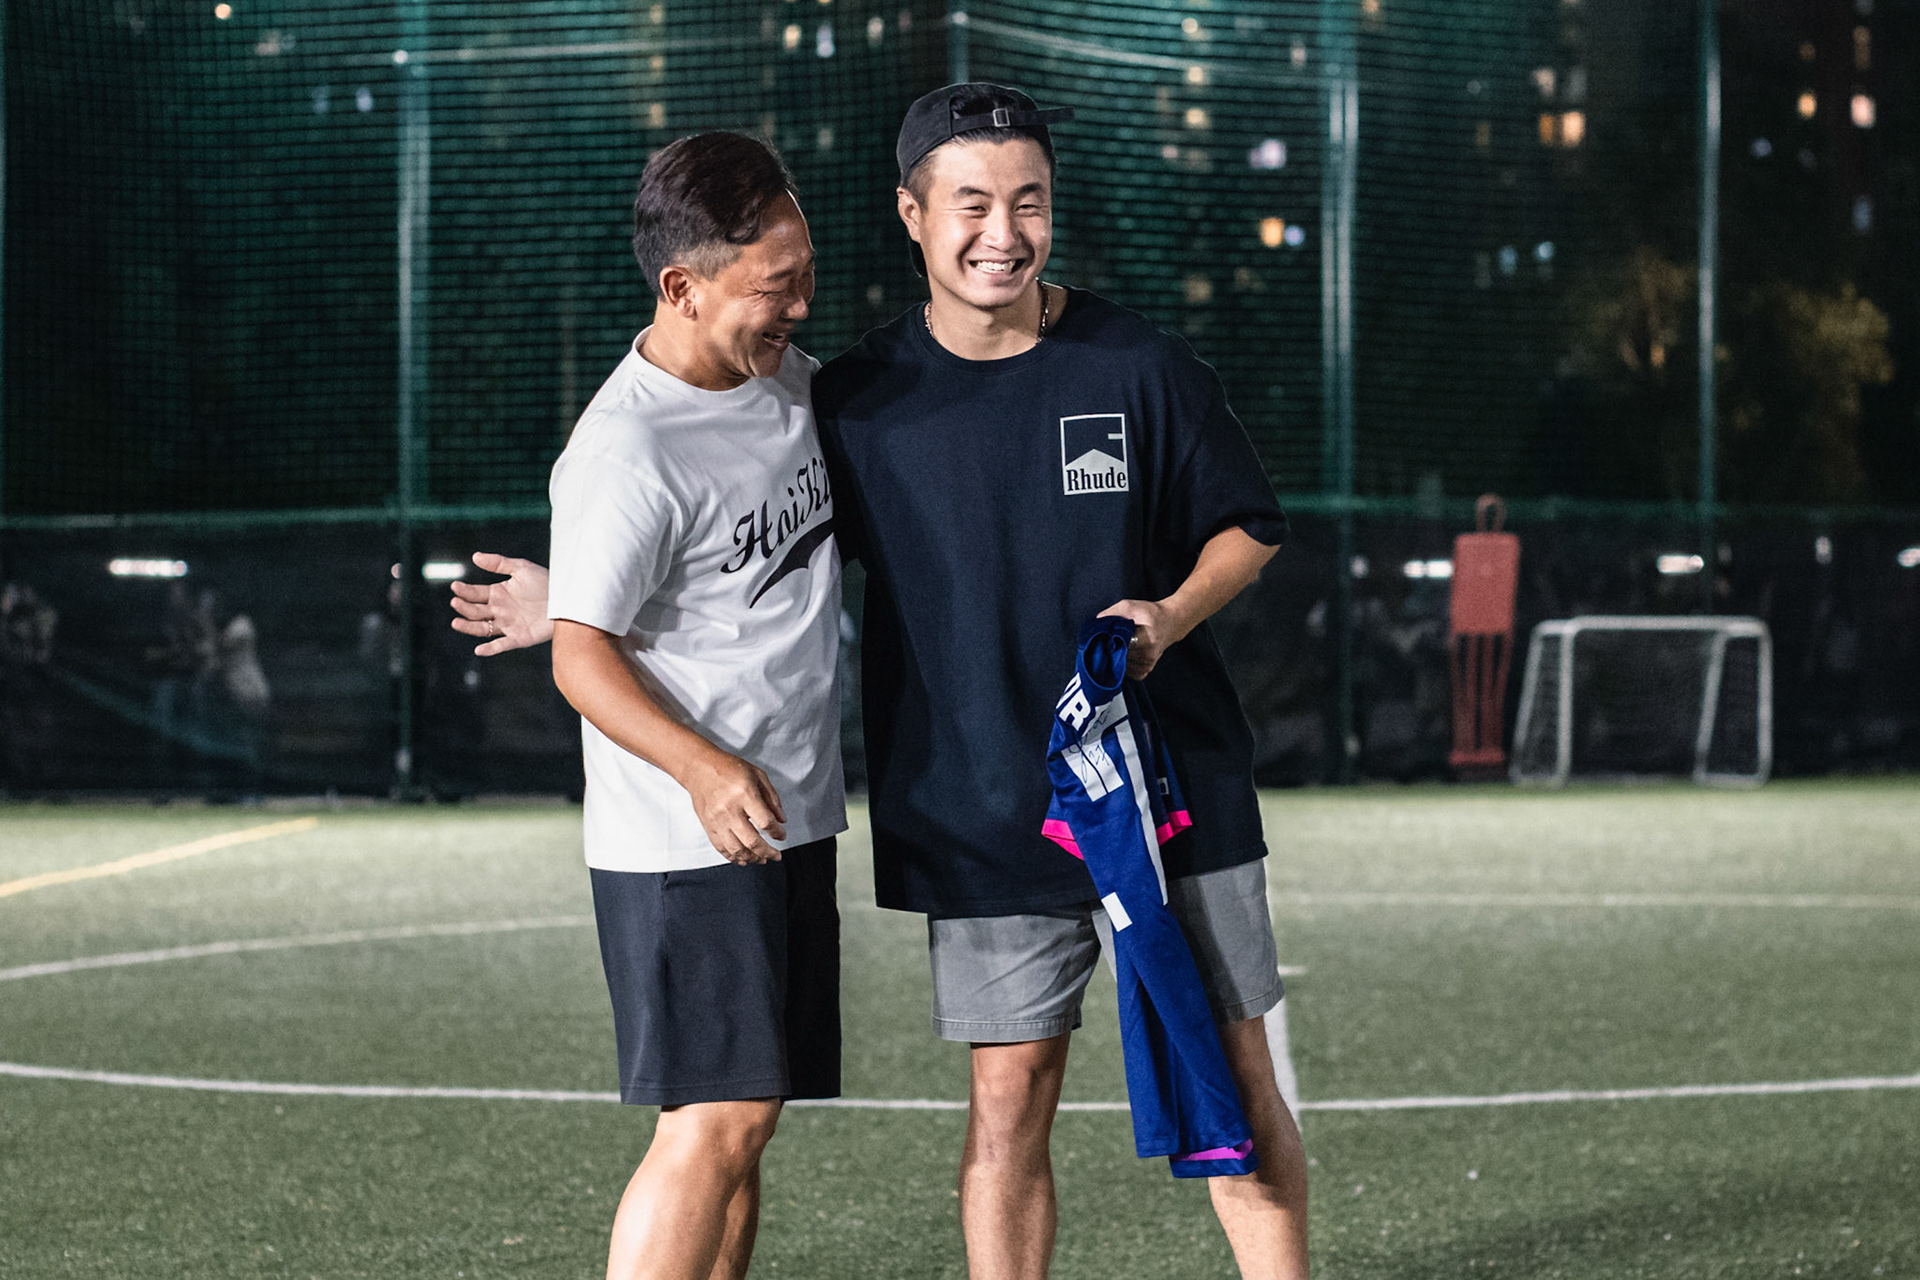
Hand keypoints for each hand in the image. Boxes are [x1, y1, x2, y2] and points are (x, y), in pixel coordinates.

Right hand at [451, 554, 553, 655]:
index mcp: (497, 594)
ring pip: (482, 628)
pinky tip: (479, 650)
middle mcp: (499, 610)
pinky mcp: (519, 638)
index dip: (464, 591)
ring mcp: (507, 625)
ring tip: (456, 623)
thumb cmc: (546, 582)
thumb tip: (475, 556)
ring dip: (468, 627)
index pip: (475, 594)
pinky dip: (490, 649)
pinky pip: (502, 645)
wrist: (566, 599)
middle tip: (455, 602)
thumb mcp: (522, 569)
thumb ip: (499, 563)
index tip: (455, 586)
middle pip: (475, 611)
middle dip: (464, 607)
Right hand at [679, 748, 788, 864]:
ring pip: (736, 849)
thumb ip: (772, 798)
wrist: (699, 769)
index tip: (782, 835)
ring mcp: (717, 820)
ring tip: (762, 859)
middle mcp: (729, 810)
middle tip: (776, 856)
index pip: (765, 822)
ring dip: (752, 858)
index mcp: (744, 794)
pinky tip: (743, 859)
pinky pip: (721, 848)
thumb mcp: (758, 775)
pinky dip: (734, 857)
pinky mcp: (708, 826)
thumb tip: (781, 820)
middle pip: (751, 841)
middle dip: (768, 852)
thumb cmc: (729, 769)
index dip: (777, 832)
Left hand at [1097, 598, 1187, 679]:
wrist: (1171, 623)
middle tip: (1113, 637)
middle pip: (1117, 656)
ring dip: (1116, 655)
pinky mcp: (1144, 672)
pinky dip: (1122, 663)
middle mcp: (1147, 657)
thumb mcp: (1130, 606)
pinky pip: (1125, 671)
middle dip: (1111, 647)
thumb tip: (1097, 623)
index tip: (1107, 634)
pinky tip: (1126, 652)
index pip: (1118, 646)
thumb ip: (1112, 613)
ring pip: (1119, 665)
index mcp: (1146, 641)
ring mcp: (1146, 667)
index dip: (1109, 640)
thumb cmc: (1150, 613)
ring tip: (1122, 643)